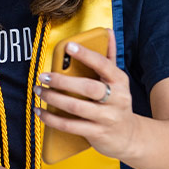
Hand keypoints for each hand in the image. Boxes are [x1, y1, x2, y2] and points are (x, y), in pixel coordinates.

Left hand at [34, 29, 138, 160]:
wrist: (129, 136)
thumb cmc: (117, 102)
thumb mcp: (118, 80)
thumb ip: (109, 56)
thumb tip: (107, 32)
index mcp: (120, 81)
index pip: (103, 65)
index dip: (86, 55)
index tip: (68, 46)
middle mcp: (116, 99)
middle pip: (87, 87)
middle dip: (62, 81)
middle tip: (43, 76)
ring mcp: (107, 117)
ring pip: (76, 107)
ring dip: (53, 99)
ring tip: (39, 91)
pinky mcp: (97, 133)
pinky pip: (70, 125)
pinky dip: (52, 119)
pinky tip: (40, 111)